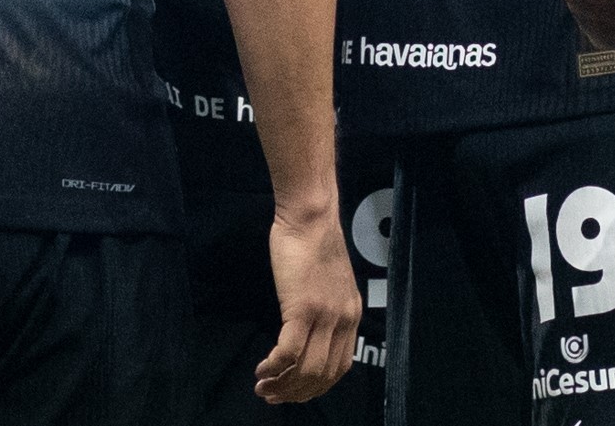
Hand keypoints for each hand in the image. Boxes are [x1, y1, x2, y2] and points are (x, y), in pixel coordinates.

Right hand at [257, 202, 361, 403]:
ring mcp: (324, 315)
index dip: (316, 387)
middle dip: (296, 393)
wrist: (311, 218)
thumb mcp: (332, 284)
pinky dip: (273, 367)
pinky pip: (288, 352)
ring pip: (306, 370)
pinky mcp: (302, 308)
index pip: (340, 367)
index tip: (295, 392)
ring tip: (263, 386)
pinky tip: (261, 368)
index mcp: (352, 315)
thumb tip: (311, 336)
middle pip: (323, 375)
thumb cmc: (314, 245)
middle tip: (273, 395)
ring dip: (282, 385)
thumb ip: (327, 310)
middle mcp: (343, 319)